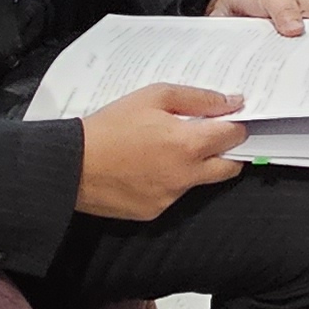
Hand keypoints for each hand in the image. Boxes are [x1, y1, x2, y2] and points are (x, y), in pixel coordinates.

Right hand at [75, 83, 247, 220]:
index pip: (235, 136)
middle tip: (212, 136)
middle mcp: (186, 176)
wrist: (71, 165)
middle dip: (228, 151)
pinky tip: (147, 166)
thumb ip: (198, 99)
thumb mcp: (154, 96)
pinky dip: (169, 180)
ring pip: (199, 181)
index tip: (233, 118)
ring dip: (194, 166)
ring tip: (165, 148)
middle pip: (230, 167)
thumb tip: (231, 102)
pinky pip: (173, 194)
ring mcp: (171, 197)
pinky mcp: (154, 212)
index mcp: (189, 145)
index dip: (237, 124)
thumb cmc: (110, 126)